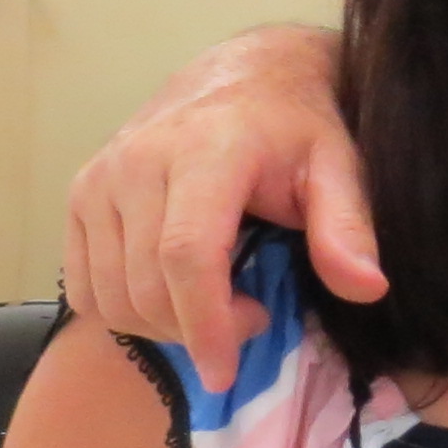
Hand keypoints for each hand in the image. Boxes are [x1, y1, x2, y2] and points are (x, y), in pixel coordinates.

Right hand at [60, 26, 379, 388]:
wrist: (247, 74)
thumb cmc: (298, 125)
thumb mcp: (340, 165)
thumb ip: (348, 226)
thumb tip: (368, 288)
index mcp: (206, 149)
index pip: (187, 255)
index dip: (204, 324)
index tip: (227, 373)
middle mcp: (138, 160)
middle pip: (146, 285)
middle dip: (195, 330)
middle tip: (252, 316)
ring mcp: (99, 177)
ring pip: (110, 294)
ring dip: (161, 326)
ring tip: (217, 304)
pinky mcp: (79, 194)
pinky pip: (84, 286)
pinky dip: (124, 310)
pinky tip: (173, 294)